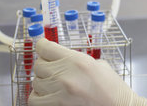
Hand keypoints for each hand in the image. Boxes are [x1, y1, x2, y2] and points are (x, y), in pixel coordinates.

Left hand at [28, 39, 146, 105]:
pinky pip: (34, 99)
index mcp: (77, 60)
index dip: (42, 46)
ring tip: (55, 85)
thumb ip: (76, 59)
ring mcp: (59, 92)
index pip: (45, 47)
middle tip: (53, 70)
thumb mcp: (98, 65)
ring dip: (43, 83)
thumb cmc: (113, 89)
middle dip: (45, 66)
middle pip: (38, 65)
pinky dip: (39, 97)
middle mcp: (66, 75)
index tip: (43, 47)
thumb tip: (59, 58)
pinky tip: (49, 96)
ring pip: (36, 82)